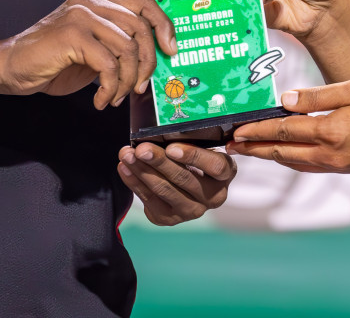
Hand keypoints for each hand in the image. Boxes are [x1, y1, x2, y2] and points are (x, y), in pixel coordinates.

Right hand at [0, 0, 178, 108]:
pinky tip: (100, 100)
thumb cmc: (49, 63)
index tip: (171, 50)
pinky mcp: (72, 35)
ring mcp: (81, 16)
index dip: (164, 25)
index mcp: (97, 2)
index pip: (144, 2)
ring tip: (113, 97)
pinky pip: (108, 64)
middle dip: (147, 63)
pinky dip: (109, 88)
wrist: (8, 68)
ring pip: (127, 47)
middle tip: (139, 87)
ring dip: (126, 81)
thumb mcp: (91, 52)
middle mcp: (90, 3)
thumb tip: (149, 65)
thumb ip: (116, 48)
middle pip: (141, 27)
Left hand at [118, 141, 235, 225]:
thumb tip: (159, 131)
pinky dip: (134, 182)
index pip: (215, 167)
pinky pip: (149, 200)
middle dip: (159, 161)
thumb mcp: (200, 146)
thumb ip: (189, 141)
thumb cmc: (193, 157)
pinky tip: (124, 168)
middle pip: (184, 178)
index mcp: (225, 174)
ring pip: (165, 190)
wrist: (187, 186)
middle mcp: (214, 197)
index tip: (171, 147)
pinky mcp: (171, 219)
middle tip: (141, 149)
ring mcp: (192, 211)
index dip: (193, 157)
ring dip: (142, 171)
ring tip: (127, 155)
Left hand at [226, 79, 349, 173]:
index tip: (235, 133)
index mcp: (331, 132)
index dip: (257, 133)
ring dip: (272, 158)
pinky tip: (288, 155)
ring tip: (252, 152)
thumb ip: (318, 96)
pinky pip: (313, 167)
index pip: (284, 132)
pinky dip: (294, 161)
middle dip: (256, 151)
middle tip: (232, 148)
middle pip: (284, 154)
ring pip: (297, 164)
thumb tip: (284, 101)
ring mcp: (341, 166)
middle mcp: (331, 155)